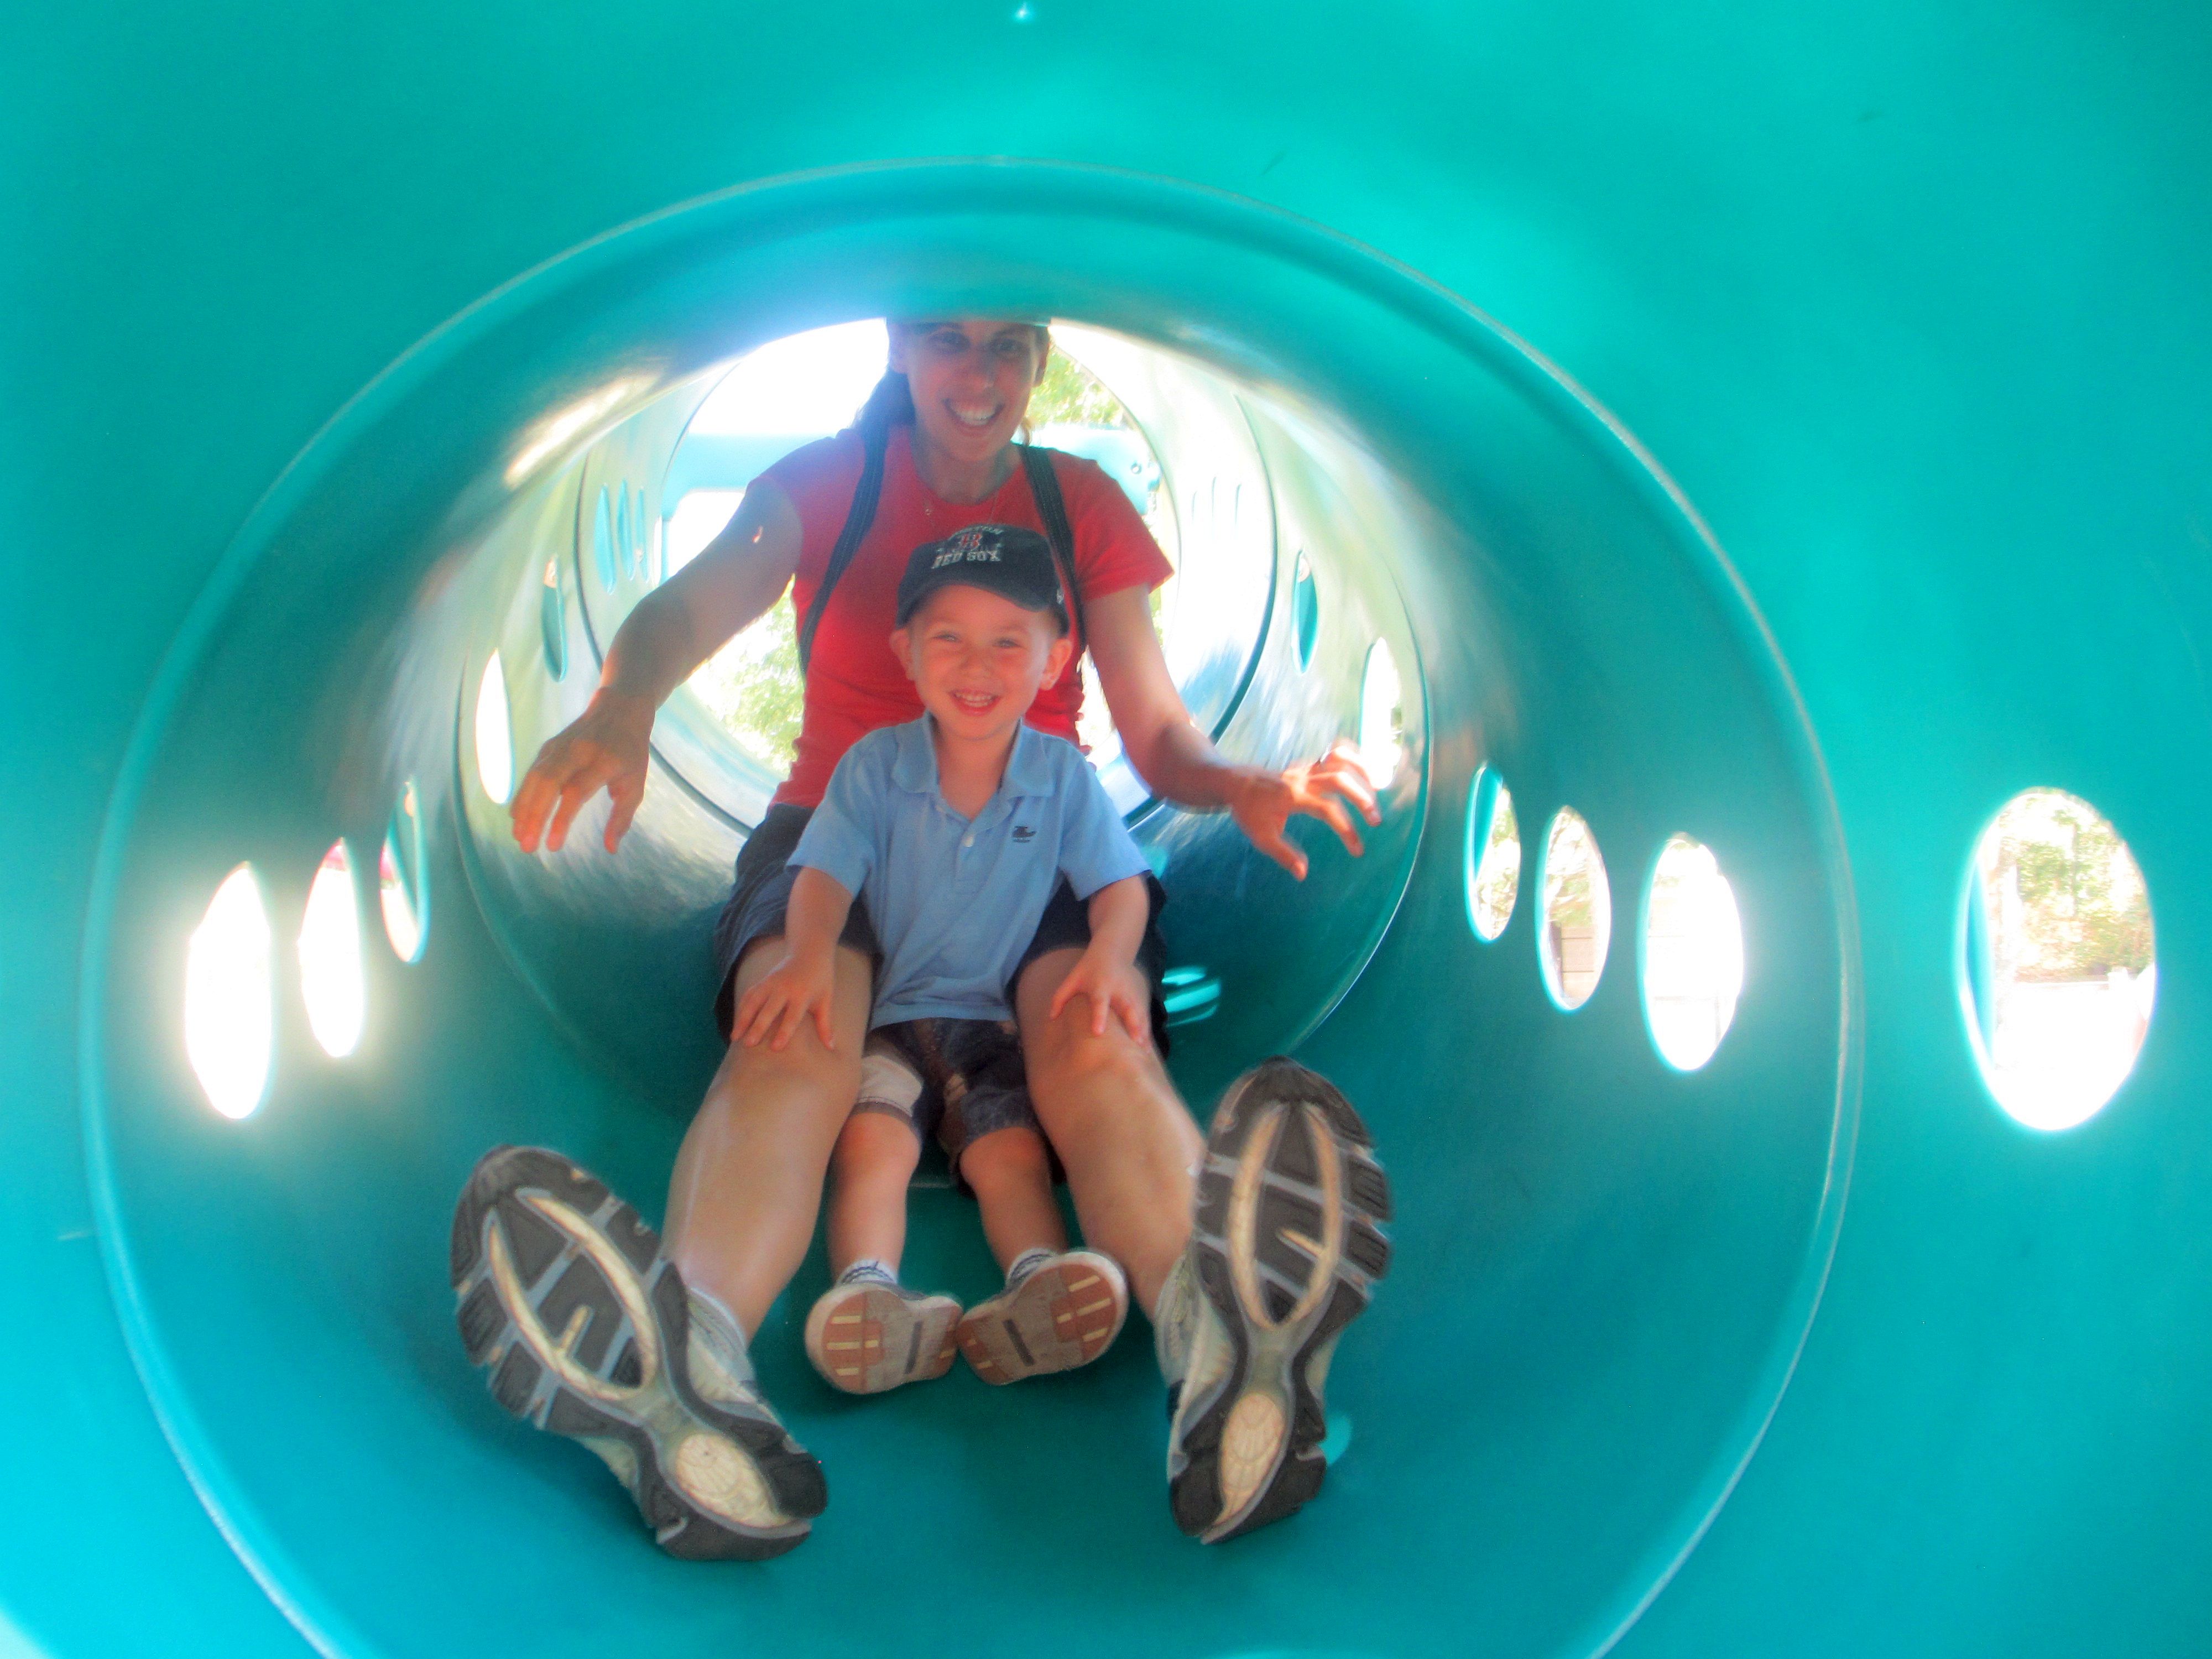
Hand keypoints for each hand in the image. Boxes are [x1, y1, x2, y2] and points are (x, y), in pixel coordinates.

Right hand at [509, 690, 654, 853]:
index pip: (576, 792)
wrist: (619, 709)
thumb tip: (610, 849)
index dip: (561, 819)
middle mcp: (578, 752)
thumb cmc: (630, 753)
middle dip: (534, 817)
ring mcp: (560, 747)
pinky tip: (517, 816)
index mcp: (604, 761)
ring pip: (535, 777)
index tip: (553, 846)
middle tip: (527, 847)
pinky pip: (531, 772)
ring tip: (519, 836)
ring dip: (524, 808)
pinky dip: (523, 795)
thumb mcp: (636, 785)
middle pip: (548, 784)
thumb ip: (622, 818)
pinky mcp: (549, 746)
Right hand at [731, 949, 837, 1051]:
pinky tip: (736, 1024)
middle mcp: (784, 987)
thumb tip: (831, 1047)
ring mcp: (771, 982)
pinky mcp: (763, 980)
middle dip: (758, 1027)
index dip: (784, 1032)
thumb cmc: (820, 979)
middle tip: (748, 1045)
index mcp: (802, 994)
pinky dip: (741, 1008)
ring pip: (753, 1001)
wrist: (810, 951)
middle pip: (768, 1010)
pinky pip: (749, 995)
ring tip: (734, 1038)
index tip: (775, 1048)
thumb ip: (825, 1024)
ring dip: (743, 1019)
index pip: (792, 1017)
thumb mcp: (826, 1000)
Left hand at [1047, 949, 1151, 1042]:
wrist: (1112, 951)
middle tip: (1136, 1042)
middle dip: (1133, 1025)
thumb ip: (1060, 997)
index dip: (1099, 1016)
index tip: (1098, 1032)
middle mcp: (1119, 990)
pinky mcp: (1138, 998)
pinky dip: (1147, 1030)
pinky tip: (1147, 1048)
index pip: (1100, 1002)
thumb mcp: (1072, 978)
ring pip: (1140, 1013)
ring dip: (1143, 1031)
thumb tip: (1051, 1018)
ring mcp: (1131, 994)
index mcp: (1100, 985)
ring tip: (1145, 1051)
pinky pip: (1144, 1015)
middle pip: (1128, 1008)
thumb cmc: (1088, 969)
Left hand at [1227, 740, 1382, 878]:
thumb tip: (1303, 873)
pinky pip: (1334, 753)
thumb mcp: (1261, 837)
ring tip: (1380, 788)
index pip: (1328, 810)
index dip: (1347, 830)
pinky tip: (1366, 772)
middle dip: (1362, 798)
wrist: (1235, 782)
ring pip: (1339, 759)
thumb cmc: (1249, 811)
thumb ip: (1283, 854)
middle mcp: (1302, 778)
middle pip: (1340, 779)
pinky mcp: (1309, 764)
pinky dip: (1353, 757)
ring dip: (1362, 772)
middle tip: (1375, 820)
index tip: (1357, 850)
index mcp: (1293, 797)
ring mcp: (1306, 768)